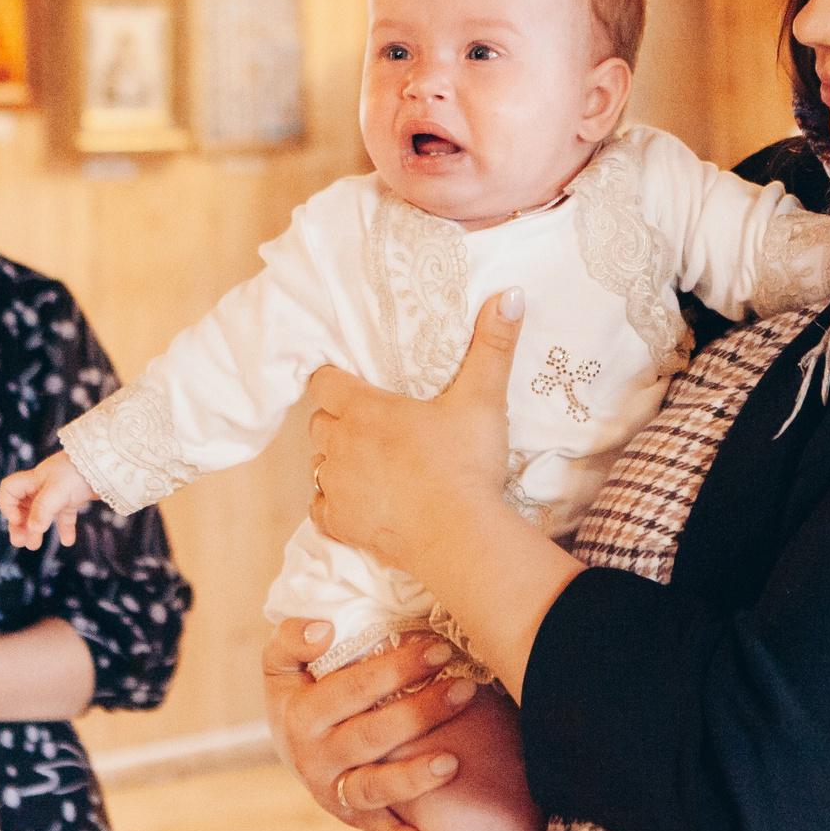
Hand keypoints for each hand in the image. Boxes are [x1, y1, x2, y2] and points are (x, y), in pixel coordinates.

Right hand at [0, 452, 96, 548]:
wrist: (107, 462)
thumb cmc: (78, 471)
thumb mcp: (56, 490)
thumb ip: (43, 510)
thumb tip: (34, 530)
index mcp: (33, 480)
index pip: (9, 490)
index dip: (8, 506)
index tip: (18, 519)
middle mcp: (43, 486)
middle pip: (23, 506)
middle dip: (19, 525)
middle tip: (19, 543)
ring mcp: (59, 493)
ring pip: (42, 513)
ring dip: (36, 529)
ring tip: (34, 546)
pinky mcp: (74, 498)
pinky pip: (65, 516)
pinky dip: (64, 528)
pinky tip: (67, 541)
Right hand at [261, 618, 476, 830]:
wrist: (291, 744)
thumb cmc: (300, 689)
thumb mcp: (280, 660)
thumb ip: (291, 638)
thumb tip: (324, 630)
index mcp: (300, 714)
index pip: (353, 688)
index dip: (396, 668)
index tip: (438, 648)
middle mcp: (313, 757)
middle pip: (371, 736)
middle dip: (420, 712)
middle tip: (465, 688)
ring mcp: (331, 790)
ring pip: (373, 787)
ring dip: (414, 777)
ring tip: (453, 761)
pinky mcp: (349, 816)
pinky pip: (373, 829)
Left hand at [307, 289, 524, 574]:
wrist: (460, 536)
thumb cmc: (466, 465)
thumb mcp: (482, 399)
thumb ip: (493, 345)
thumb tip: (510, 294)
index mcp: (364, 410)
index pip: (325, 382)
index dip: (335, 381)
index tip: (350, 384)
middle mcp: (340, 445)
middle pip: (321, 423)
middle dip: (339, 422)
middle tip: (372, 427)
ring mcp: (337, 488)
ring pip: (319, 465)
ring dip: (337, 462)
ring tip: (370, 466)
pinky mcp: (341, 526)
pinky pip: (320, 509)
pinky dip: (334, 505)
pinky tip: (358, 504)